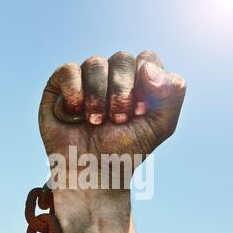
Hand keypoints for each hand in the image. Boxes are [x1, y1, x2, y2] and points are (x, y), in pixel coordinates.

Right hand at [39, 51, 185, 166]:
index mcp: (138, 83)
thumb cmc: (124, 151)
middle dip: (122, 94)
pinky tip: (75, 114)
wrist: (91, 173)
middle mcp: (112, 78)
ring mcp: (86, 80)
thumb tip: (147, 67)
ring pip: (95, 63)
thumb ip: (173, 92)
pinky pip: (68, 70)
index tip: (141, 112)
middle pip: (122, 59)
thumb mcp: (161, 126)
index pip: (146, 59)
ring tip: (95, 123)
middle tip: (118, 121)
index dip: (145, 83)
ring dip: (97, 98)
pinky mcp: (60, 86)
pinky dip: (74, 93)